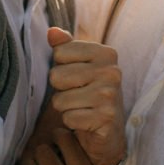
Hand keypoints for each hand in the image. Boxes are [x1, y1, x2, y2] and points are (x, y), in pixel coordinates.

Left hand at [47, 27, 125, 164]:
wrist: (110, 133)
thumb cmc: (91, 94)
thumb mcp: (80, 66)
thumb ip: (65, 47)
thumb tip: (52, 32)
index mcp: (106, 53)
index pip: (59, 53)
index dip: (60, 68)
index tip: (76, 77)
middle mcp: (111, 71)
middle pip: (56, 76)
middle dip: (61, 90)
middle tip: (78, 95)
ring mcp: (110, 95)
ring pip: (59, 100)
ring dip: (65, 108)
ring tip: (81, 108)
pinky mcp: (105, 118)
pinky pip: (68, 118)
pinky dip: (71, 123)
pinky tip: (85, 121)